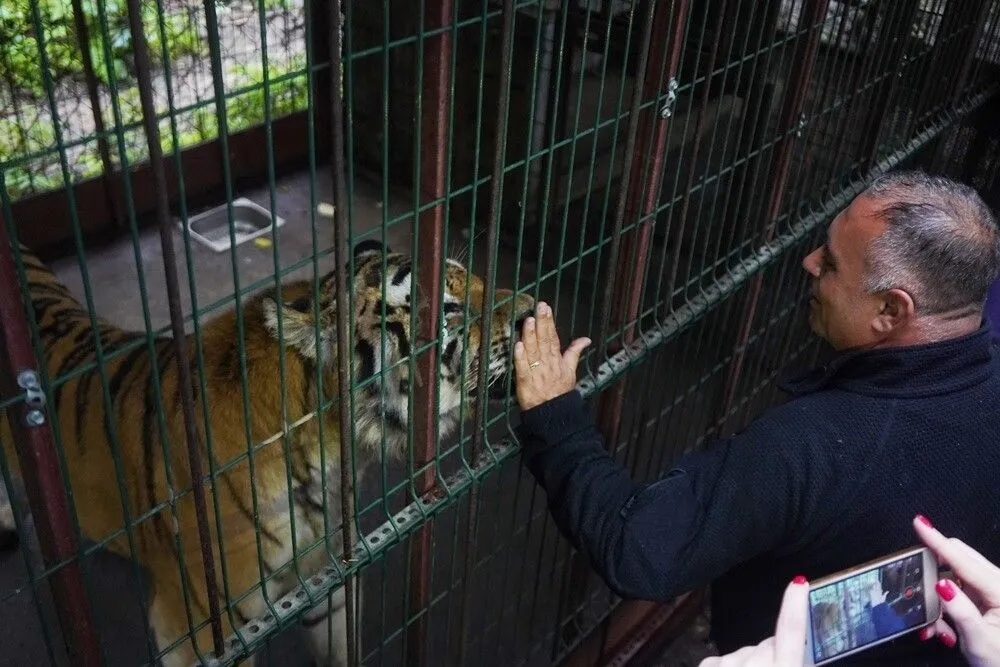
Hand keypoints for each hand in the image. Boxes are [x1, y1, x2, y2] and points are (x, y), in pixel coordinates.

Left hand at [512, 301, 590, 410]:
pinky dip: (520, 357)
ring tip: (528, 321)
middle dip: (542, 323)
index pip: (553, 337)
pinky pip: (523, 368)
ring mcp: (536, 372)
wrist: (553, 413)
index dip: (549, 322)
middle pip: (544, 340)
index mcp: (557, 359)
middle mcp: (547, 363)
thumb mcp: (571, 370)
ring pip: (533, 351)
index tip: (546, 308)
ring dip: (530, 335)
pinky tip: (518, 345)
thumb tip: (586, 339)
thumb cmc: (560, 391)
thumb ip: (575, 352)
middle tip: (539, 307)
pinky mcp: (525, 382)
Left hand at [699, 576, 809, 666]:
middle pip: (768, 646)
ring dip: (750, 665)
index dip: (795, 606)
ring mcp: (728, 663)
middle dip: (772, 655)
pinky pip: (725, 660)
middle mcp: (755, 664)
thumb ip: (793, 662)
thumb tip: (796, 648)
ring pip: (747, 653)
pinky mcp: (709, 664)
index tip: (799, 581)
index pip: (791, 632)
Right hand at [913, 515, 999, 666]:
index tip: (920, 523)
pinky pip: (956, 588)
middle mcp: (997, 584)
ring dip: (937, 593)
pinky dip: (944, 603)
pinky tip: (944, 626)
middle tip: (915, 577)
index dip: (938, 540)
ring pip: (954, 575)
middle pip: (959, 559)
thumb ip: (960, 611)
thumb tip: (941, 584)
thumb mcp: (979, 641)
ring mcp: (990, 590)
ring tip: (935, 623)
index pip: (963, 560)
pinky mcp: (984, 597)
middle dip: (933, 567)